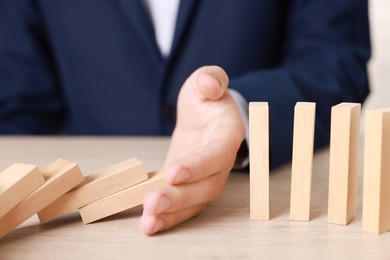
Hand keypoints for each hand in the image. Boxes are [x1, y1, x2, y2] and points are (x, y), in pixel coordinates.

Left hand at [140, 66, 245, 234]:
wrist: (203, 118)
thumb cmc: (205, 99)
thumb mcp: (206, 81)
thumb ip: (211, 78)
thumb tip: (210, 84)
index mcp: (227, 134)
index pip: (217, 153)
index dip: (198, 164)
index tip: (174, 173)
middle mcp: (221, 161)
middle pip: (207, 185)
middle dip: (180, 197)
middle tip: (152, 204)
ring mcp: (207, 177)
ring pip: (195, 201)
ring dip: (172, 213)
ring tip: (148, 223)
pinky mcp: (192, 187)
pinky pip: (185, 206)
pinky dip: (169, 218)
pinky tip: (149, 225)